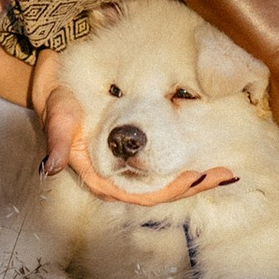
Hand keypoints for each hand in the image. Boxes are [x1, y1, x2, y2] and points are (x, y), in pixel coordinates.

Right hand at [29, 52, 239, 205]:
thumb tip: (53, 166)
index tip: (197, 179)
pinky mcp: (133, 152)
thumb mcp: (58, 115)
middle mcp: (116, 177)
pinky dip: (183, 162)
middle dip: (193, 185)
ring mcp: (126, 166)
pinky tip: (204, 156)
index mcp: (100, 176)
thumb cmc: (59, 101)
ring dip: (193, 177)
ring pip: (164, 181)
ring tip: (222, 170)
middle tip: (224, 174)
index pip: (141, 193)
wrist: (57, 85)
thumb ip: (59, 139)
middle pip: (161, 191)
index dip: (170, 190)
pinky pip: (162, 165)